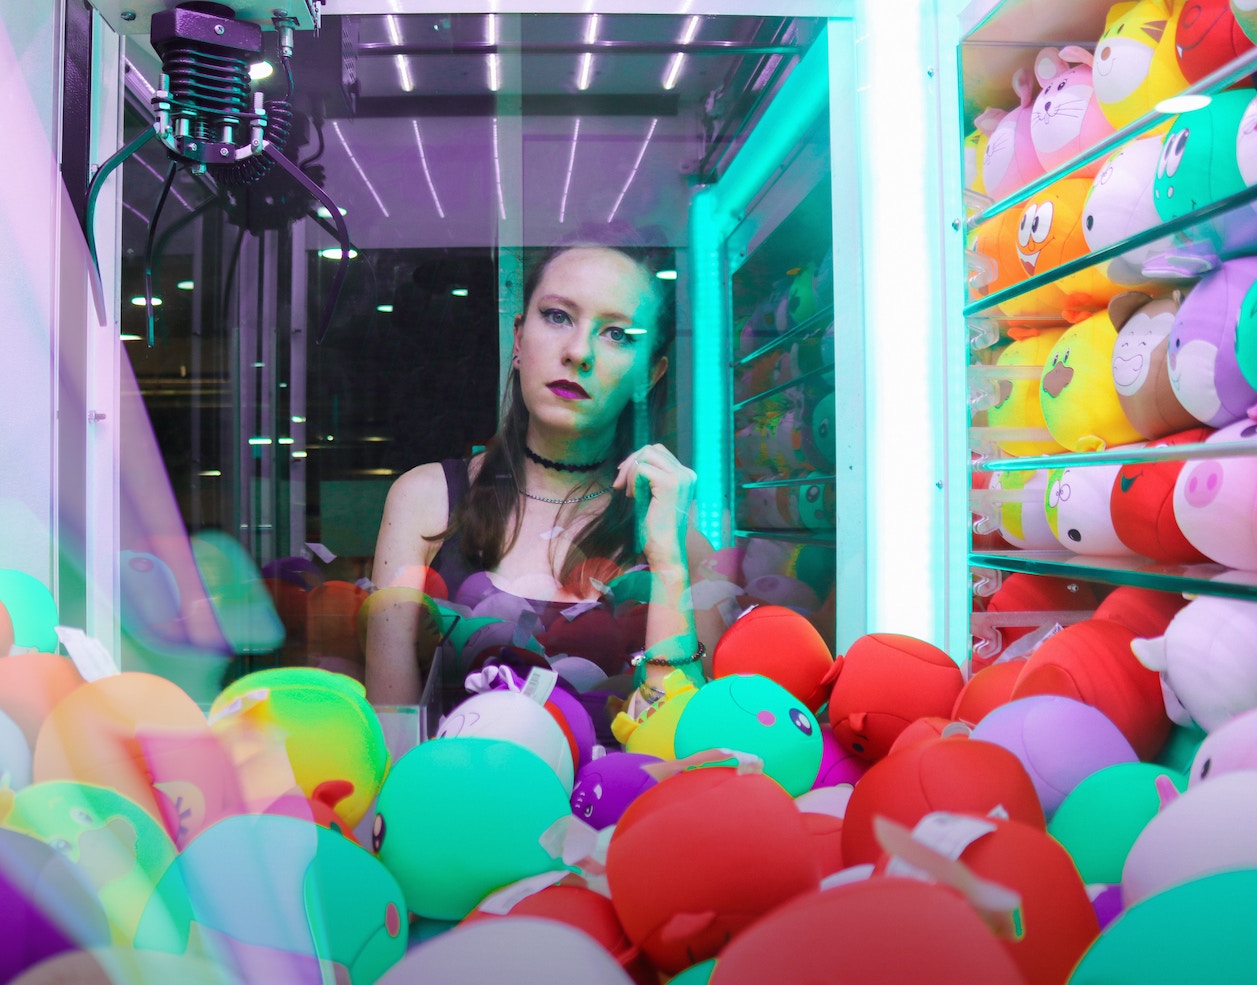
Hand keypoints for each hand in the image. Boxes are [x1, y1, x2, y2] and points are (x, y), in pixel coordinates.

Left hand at [612, 443, 695, 567]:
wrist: (664, 550)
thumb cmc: (656, 528)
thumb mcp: (652, 495)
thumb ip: (648, 477)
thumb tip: (631, 461)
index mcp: (686, 476)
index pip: (658, 453)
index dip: (637, 462)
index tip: (624, 480)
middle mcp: (687, 473)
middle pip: (652, 449)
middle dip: (631, 462)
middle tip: (620, 484)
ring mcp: (680, 477)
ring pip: (647, 454)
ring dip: (630, 471)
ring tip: (627, 492)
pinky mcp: (669, 484)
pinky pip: (642, 469)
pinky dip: (632, 481)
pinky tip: (633, 497)